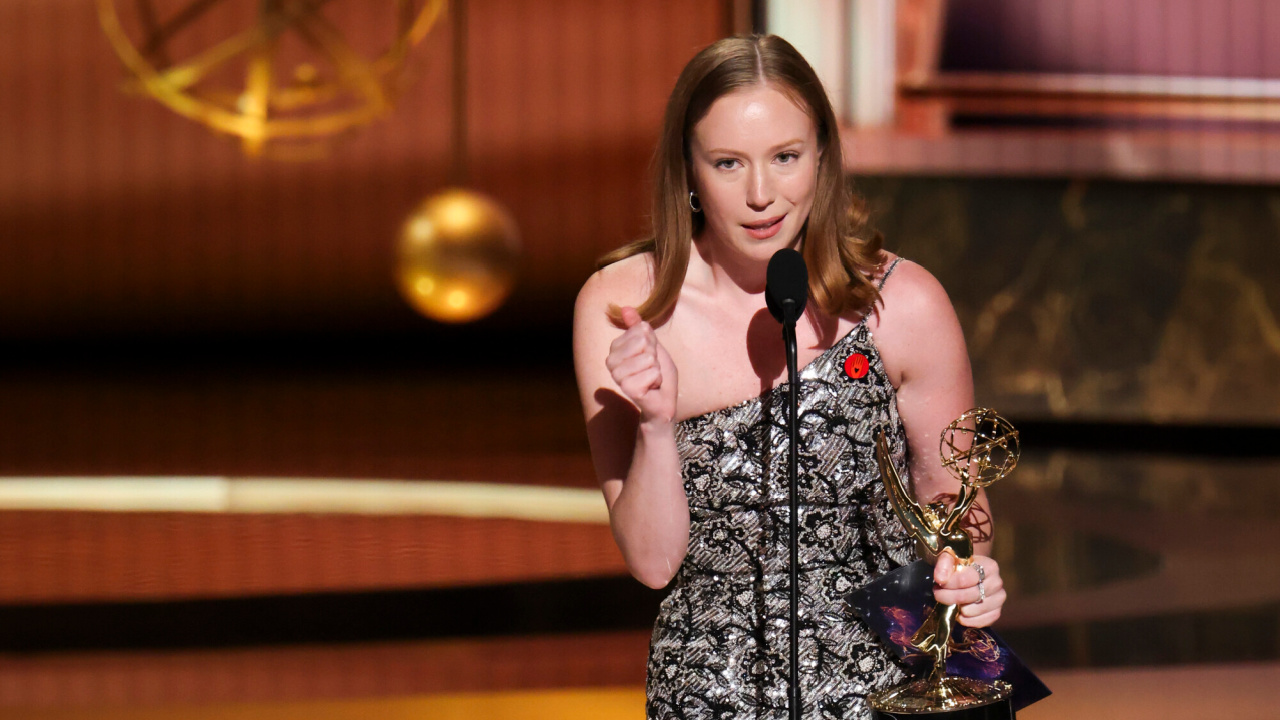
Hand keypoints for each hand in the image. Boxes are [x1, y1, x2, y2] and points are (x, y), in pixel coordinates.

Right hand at [605, 306, 677, 423]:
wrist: (663, 401)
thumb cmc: (657, 374)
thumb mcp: (651, 346)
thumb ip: (639, 328)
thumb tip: (626, 308)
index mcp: (615, 348)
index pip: (640, 330)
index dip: (652, 343)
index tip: (650, 357)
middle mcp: (611, 361)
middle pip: (642, 342)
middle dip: (655, 356)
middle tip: (651, 369)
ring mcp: (618, 376)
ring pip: (648, 358)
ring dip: (657, 369)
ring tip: (651, 379)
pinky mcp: (628, 389)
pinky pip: (653, 373)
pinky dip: (658, 380)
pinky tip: (651, 388)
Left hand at [933, 552, 1003, 627]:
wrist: (968, 575)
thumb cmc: (958, 565)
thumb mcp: (950, 557)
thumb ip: (944, 563)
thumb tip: (941, 578)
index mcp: (989, 566)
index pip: (967, 578)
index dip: (950, 583)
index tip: (938, 583)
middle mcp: (997, 583)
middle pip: (970, 595)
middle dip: (949, 596)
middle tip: (938, 594)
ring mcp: (998, 599)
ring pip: (972, 610)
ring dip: (956, 608)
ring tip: (949, 600)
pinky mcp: (996, 613)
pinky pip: (979, 622)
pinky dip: (965, 620)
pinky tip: (958, 612)